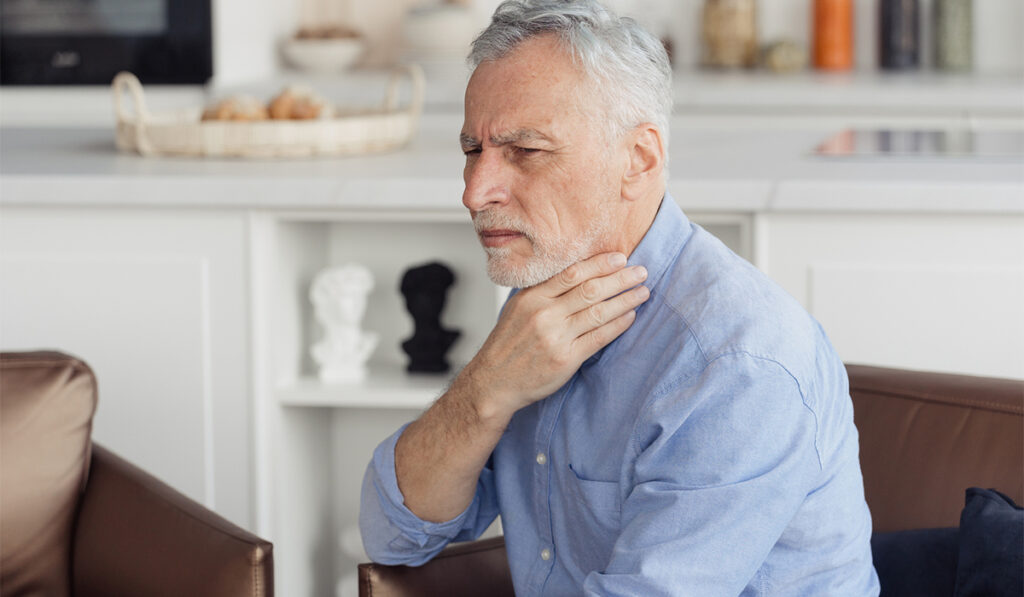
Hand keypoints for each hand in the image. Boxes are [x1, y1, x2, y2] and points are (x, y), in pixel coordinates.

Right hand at [462, 252, 649, 419]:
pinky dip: (618, 325)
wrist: (494, 381)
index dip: (600, 263)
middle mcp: (544, 314)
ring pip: (599, 312)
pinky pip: (599, 338)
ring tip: (643, 292)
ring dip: (625, 300)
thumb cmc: (508, 344)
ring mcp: (556, 337)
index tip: (620, 258)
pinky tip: (630, 316)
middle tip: (640, 271)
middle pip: (590, 289)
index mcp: (532, 297)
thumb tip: (579, 274)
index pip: (572, 273)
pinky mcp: (566, 359)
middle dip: (620, 278)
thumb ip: (544, 292)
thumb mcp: (518, 308)